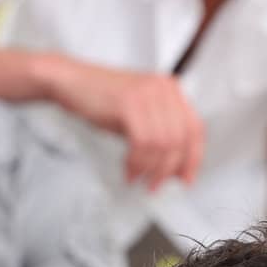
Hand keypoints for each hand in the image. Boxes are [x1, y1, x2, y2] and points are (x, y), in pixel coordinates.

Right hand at [53, 64, 204, 189]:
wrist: (72, 82)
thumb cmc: (102, 100)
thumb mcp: (139, 115)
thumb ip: (159, 133)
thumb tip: (173, 166)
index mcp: (170, 89)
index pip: (195, 128)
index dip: (193, 158)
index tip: (185, 178)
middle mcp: (163, 88)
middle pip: (180, 139)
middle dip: (169, 169)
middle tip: (156, 184)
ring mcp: (147, 93)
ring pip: (163, 143)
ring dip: (151, 168)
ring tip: (138, 177)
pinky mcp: (129, 103)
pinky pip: (143, 142)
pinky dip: (137, 162)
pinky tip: (129, 169)